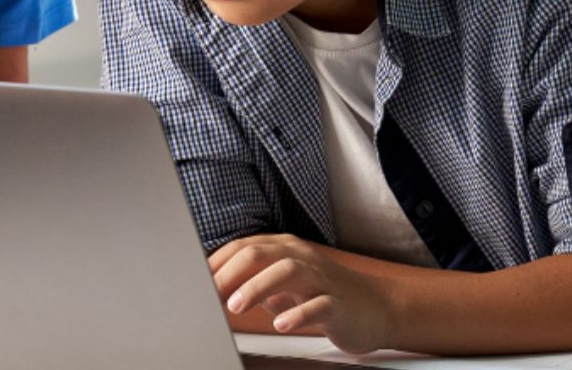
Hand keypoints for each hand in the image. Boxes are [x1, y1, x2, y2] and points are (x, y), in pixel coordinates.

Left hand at [209, 234, 394, 353]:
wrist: (377, 308)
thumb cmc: (323, 295)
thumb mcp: (283, 287)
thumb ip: (252, 285)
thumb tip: (214, 290)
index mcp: (285, 250)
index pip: (243, 247)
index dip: (216, 263)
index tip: (195, 282)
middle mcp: (302, 258)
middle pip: (260, 253)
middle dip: (230, 273)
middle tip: (210, 295)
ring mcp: (322, 279)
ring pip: (288, 271)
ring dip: (258, 287)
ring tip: (237, 306)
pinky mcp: (339, 304)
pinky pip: (319, 305)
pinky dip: (298, 313)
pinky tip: (281, 323)